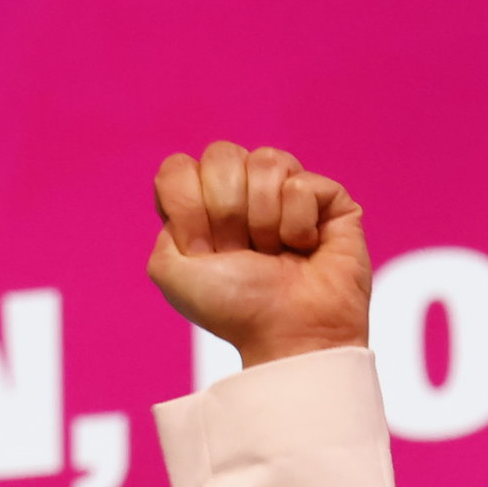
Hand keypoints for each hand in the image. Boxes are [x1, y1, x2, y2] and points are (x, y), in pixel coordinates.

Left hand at [150, 140, 369, 368]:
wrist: (290, 332)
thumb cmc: (236, 310)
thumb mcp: (171, 276)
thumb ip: (160, 228)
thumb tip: (185, 194)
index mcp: (202, 210)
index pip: (179, 168)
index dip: (187, 205)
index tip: (201, 249)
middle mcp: (243, 195)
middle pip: (221, 155)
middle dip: (226, 211)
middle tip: (241, 253)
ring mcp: (286, 191)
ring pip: (265, 161)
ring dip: (264, 220)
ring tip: (275, 253)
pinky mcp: (327, 196)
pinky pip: (301, 182)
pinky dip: (297, 224)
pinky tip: (304, 248)